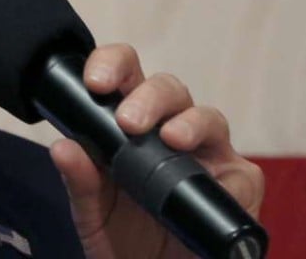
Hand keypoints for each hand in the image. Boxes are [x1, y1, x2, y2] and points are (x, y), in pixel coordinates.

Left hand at [49, 44, 264, 258]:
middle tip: (127, 121)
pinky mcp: (238, 188)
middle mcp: (170, 130)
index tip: (95, 82)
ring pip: (208, 117)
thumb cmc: (121, 241)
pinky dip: (228, 178)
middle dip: (149, 97)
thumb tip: (62, 146)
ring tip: (170, 139)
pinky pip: (243, 174)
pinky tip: (212, 185)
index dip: (112, 64)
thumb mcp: (91, 213)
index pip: (125, 74)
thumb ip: (79, 181)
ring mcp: (207, 156)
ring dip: (189, 123)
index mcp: (130, 122)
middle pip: (169, 88)